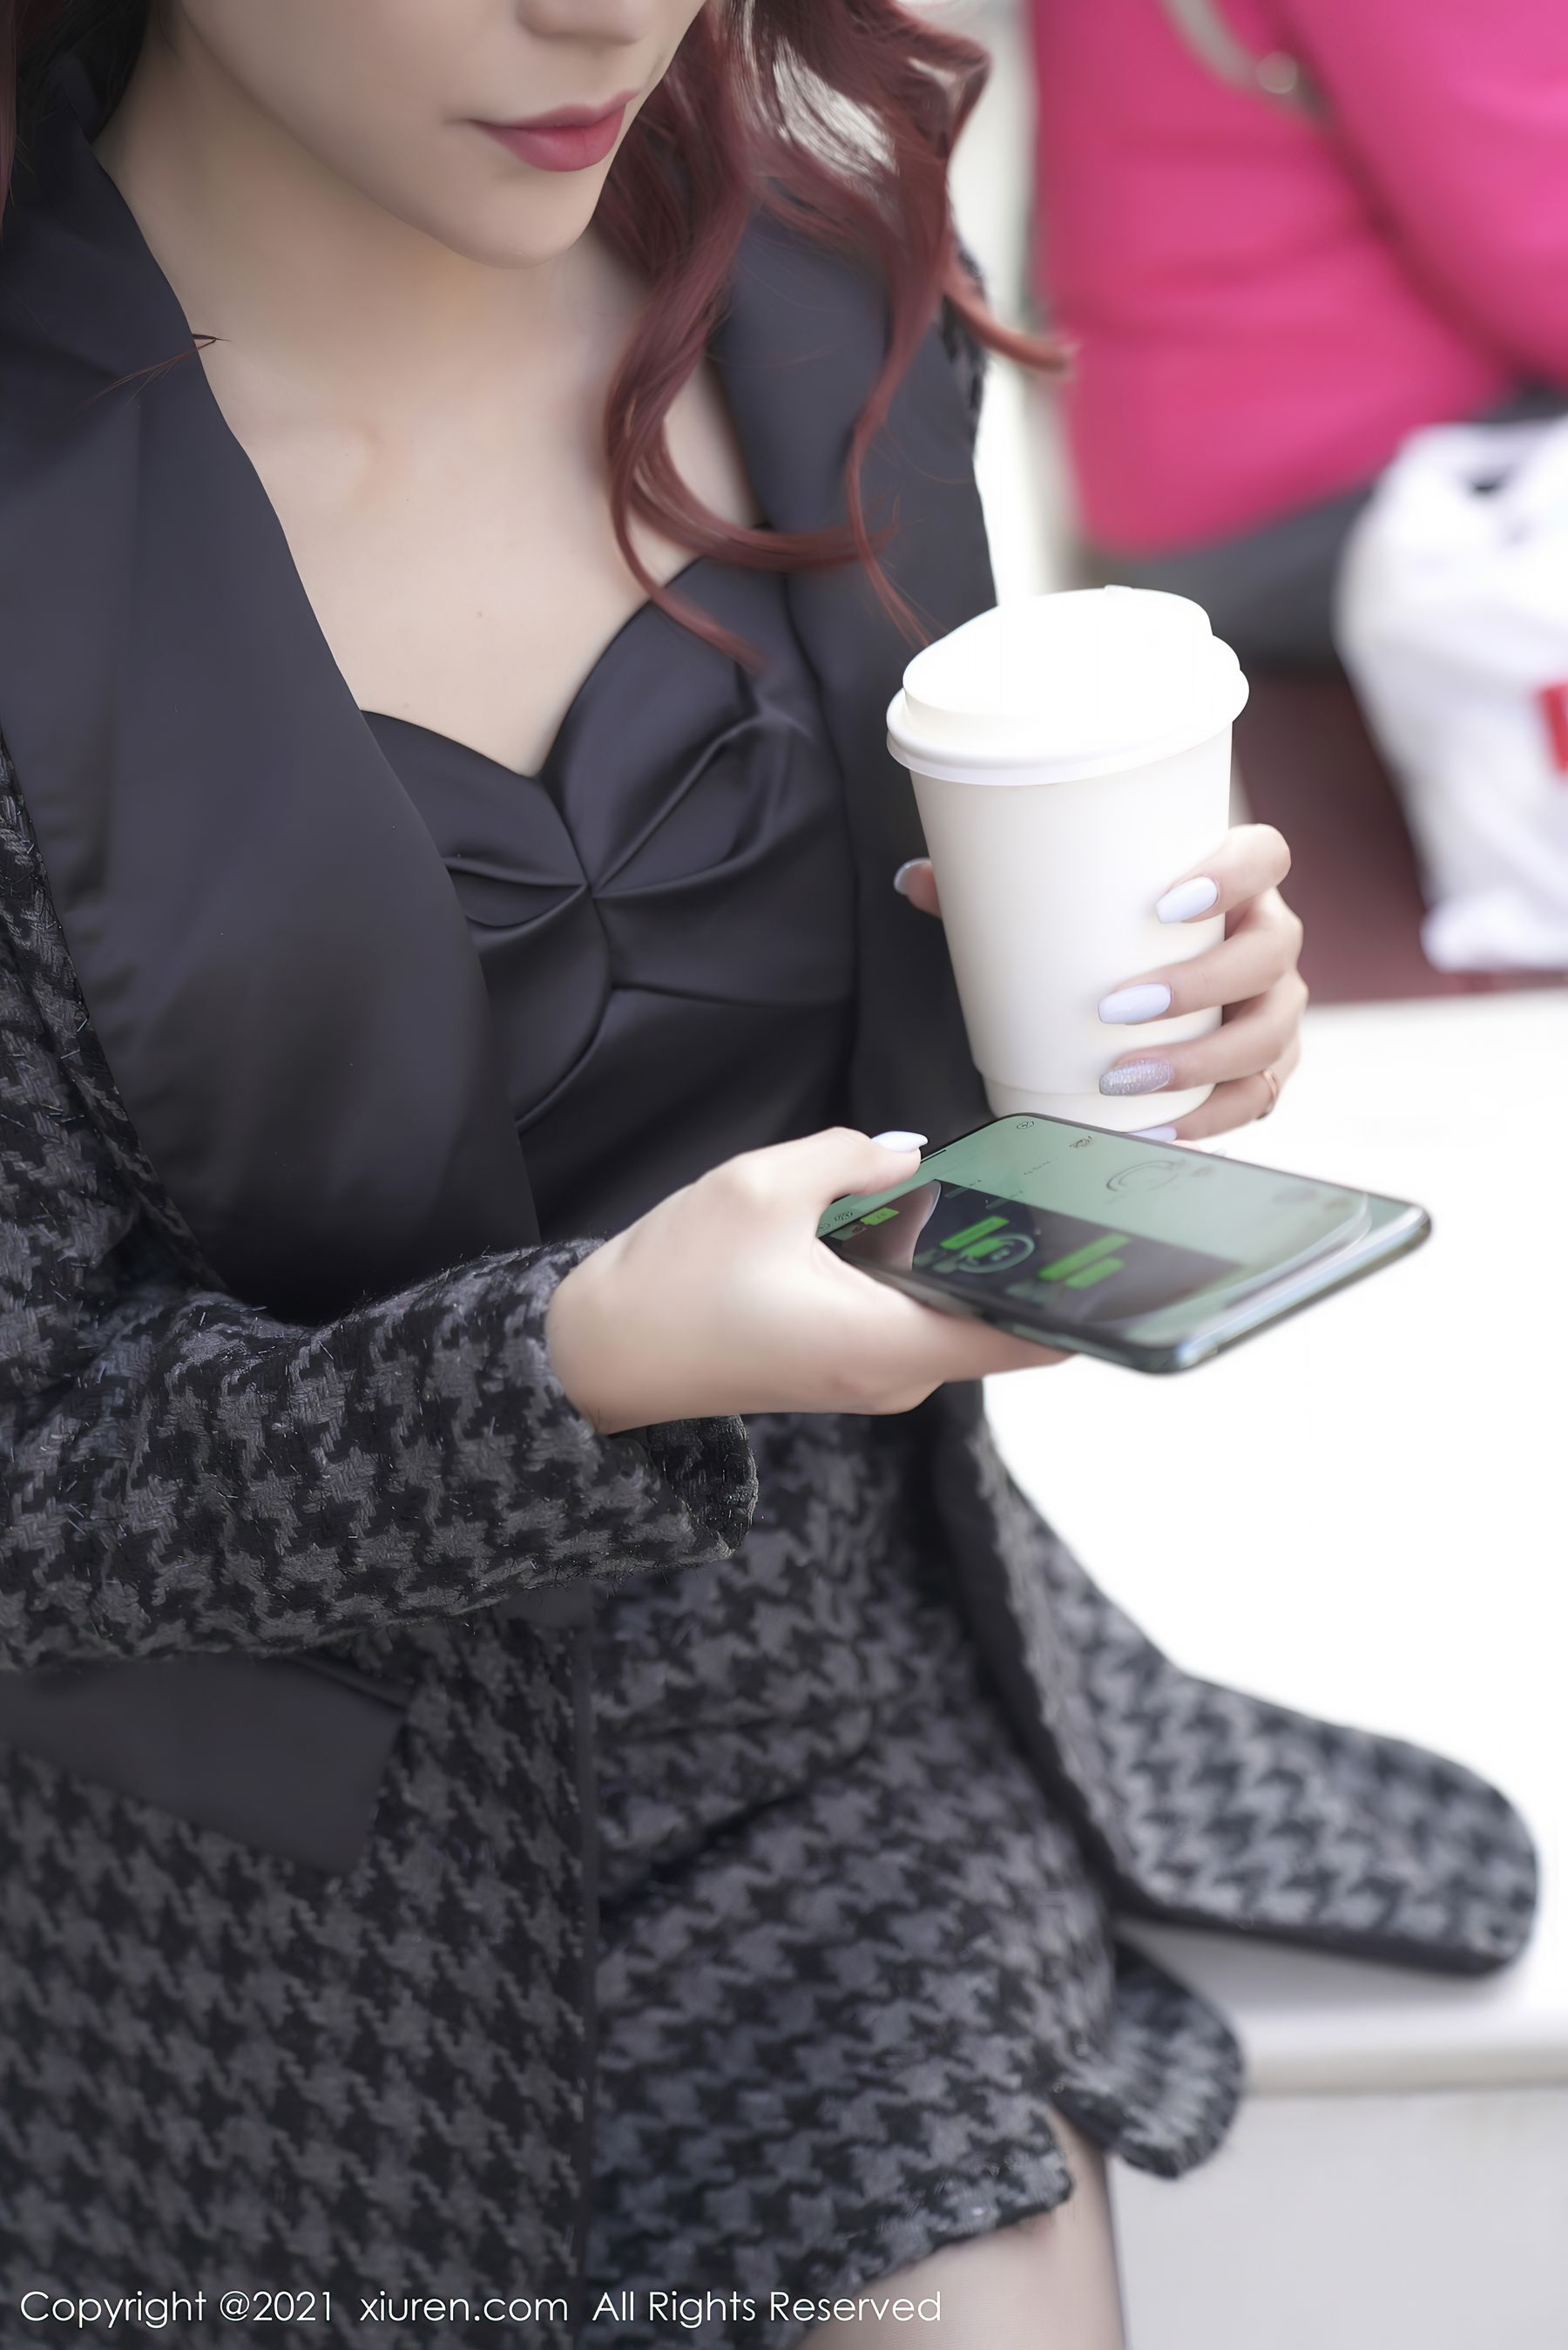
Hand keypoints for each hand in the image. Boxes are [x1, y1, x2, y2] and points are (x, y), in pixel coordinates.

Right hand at [545, 1128, 1068, 1433]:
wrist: (600, 1355)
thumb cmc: (674, 1282)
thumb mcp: (761, 1187)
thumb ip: (853, 1158)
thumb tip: (910, 1155)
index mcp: (888, 1342)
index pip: (1024, 1338)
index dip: (1079, 1301)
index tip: (1123, 1256)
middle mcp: (893, 1375)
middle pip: (994, 1320)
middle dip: (1017, 1260)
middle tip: (1052, 1190)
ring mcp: (870, 1378)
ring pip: (950, 1313)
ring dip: (956, 1261)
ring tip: (967, 1194)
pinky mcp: (844, 1368)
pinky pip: (911, 1318)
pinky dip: (918, 1274)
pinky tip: (901, 1222)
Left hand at [897, 823, 1305, 1141]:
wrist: (1153, 963)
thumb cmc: (1114, 923)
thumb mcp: (1064, 897)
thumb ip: (996, 883)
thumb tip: (915, 880)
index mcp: (1236, 879)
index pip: (1265, 856)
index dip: (1233, 875)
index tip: (1168, 903)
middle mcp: (1269, 937)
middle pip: (1269, 954)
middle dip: (1201, 985)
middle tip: (1118, 1007)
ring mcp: (1273, 1004)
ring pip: (1269, 1033)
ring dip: (1203, 1060)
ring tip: (1128, 1076)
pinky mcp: (1265, 1064)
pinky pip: (1257, 1096)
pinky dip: (1212, 1117)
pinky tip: (1165, 1128)